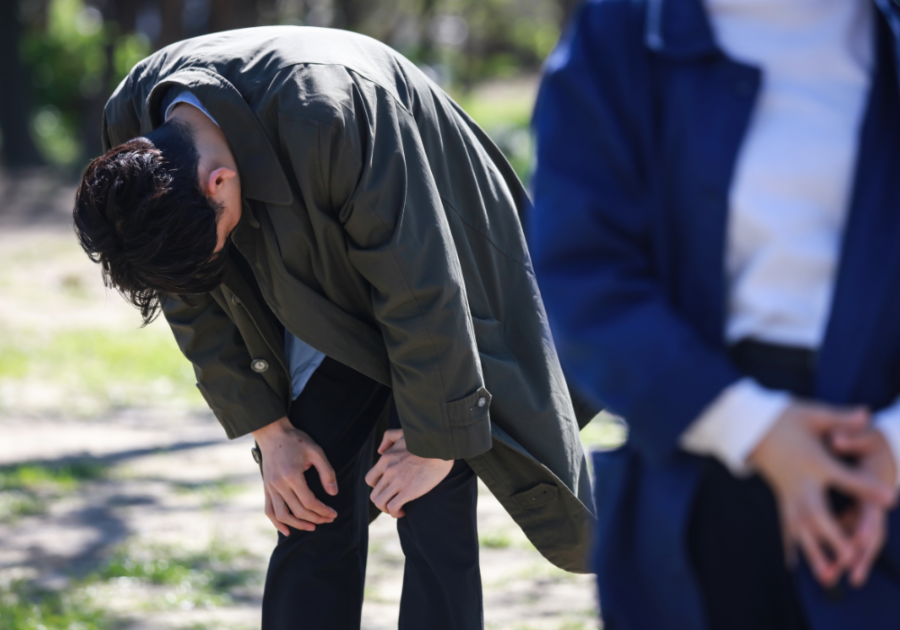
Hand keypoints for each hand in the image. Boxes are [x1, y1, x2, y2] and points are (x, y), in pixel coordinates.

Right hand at [252, 416, 338, 535]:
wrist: (272, 432)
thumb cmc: (296, 440)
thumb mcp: (316, 451)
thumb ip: (327, 472)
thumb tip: (333, 493)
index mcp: (292, 476)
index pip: (309, 502)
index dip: (323, 511)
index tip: (333, 514)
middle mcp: (279, 484)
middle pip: (297, 511)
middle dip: (315, 518)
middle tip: (328, 520)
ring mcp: (270, 487)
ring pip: (282, 515)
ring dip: (297, 525)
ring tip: (312, 527)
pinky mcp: (266, 488)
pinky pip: (269, 510)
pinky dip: (277, 523)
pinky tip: (287, 531)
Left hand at [364, 429, 452, 517]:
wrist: (440, 446)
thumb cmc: (425, 439)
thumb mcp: (402, 433)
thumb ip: (388, 438)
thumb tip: (380, 450)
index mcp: (386, 458)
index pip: (370, 479)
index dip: (377, 487)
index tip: (387, 490)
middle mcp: (388, 471)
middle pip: (374, 494)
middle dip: (382, 501)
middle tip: (392, 502)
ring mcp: (398, 481)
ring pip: (380, 502)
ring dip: (386, 509)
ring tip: (396, 510)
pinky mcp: (409, 491)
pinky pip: (393, 507)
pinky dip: (395, 512)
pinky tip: (403, 512)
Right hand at [748, 402, 893, 586]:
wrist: (750, 426)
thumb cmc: (784, 418)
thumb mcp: (813, 414)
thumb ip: (841, 418)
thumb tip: (866, 413)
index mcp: (814, 462)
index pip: (844, 477)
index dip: (867, 487)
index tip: (890, 498)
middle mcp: (801, 483)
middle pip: (818, 514)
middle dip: (834, 537)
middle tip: (851, 556)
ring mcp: (789, 494)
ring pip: (802, 528)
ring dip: (814, 553)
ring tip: (828, 576)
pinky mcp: (781, 498)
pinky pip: (786, 525)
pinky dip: (790, 546)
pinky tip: (793, 565)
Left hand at [830, 427, 897, 586]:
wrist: (886, 445)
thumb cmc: (874, 440)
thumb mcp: (866, 435)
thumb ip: (852, 437)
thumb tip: (837, 439)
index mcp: (874, 485)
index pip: (872, 510)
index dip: (866, 526)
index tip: (860, 542)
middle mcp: (871, 502)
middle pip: (869, 534)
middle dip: (861, 556)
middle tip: (852, 576)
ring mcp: (864, 507)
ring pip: (857, 538)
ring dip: (847, 558)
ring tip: (829, 578)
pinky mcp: (855, 508)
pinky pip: (847, 531)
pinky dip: (838, 544)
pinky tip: (820, 560)